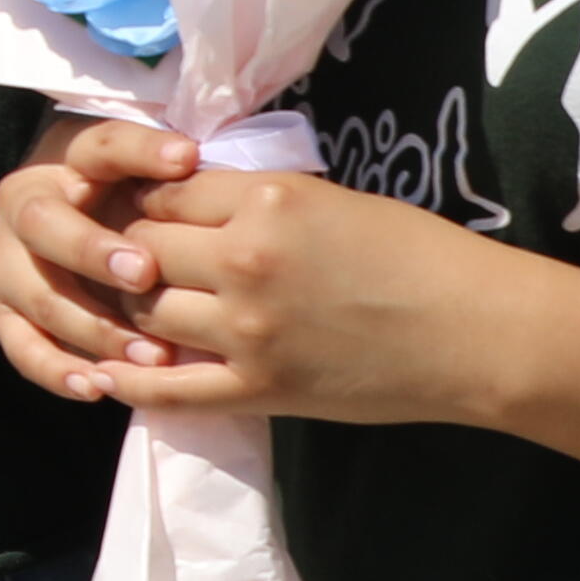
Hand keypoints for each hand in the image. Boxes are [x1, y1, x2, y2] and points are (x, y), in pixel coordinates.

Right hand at [0, 113, 203, 398]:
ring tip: (149, 354)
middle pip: (44, 224)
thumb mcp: (156, 177)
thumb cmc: (139, 202)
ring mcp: (6, 262)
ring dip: (90, 326)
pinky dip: (55, 369)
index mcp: (64, 159)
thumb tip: (194, 160)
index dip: (140, 154)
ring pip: (35, 294)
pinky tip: (96, 387)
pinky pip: (21, 346)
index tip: (185, 160)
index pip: (100, 147)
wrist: (86, 229)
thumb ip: (172, 171)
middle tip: (144, 275)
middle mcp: (22, 205)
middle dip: (91, 252)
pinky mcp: (3, 311)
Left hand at [91, 156, 536, 426]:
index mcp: (266, 202)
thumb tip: (193, 199)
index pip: (164, 191)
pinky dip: (129, 379)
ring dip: (132, 308)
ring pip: (145, 312)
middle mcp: (244, 261)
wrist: (475, 332)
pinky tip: (104, 373)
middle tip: (128, 259)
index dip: (146, 200)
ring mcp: (247, 331)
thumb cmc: (418, 253)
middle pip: (141, 248)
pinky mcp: (259, 389)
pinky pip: (169, 387)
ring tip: (131, 306)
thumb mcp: (330, 199)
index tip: (142, 210)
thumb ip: (257, 201)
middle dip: (129, 251)